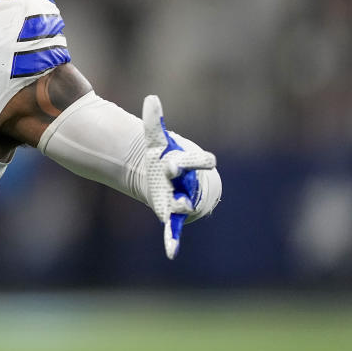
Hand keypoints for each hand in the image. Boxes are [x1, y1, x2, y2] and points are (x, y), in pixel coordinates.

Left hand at [142, 95, 216, 258]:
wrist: (175, 180)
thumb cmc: (168, 157)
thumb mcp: (158, 140)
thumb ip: (155, 122)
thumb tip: (151, 97)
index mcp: (188, 162)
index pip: (200, 160)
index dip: (195, 159)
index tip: (183, 156)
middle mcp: (188, 182)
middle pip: (192, 180)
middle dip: (184, 175)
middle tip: (174, 168)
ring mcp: (182, 198)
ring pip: (184, 203)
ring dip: (180, 204)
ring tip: (176, 205)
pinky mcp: (171, 213)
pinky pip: (175, 228)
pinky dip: (173, 239)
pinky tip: (171, 252)